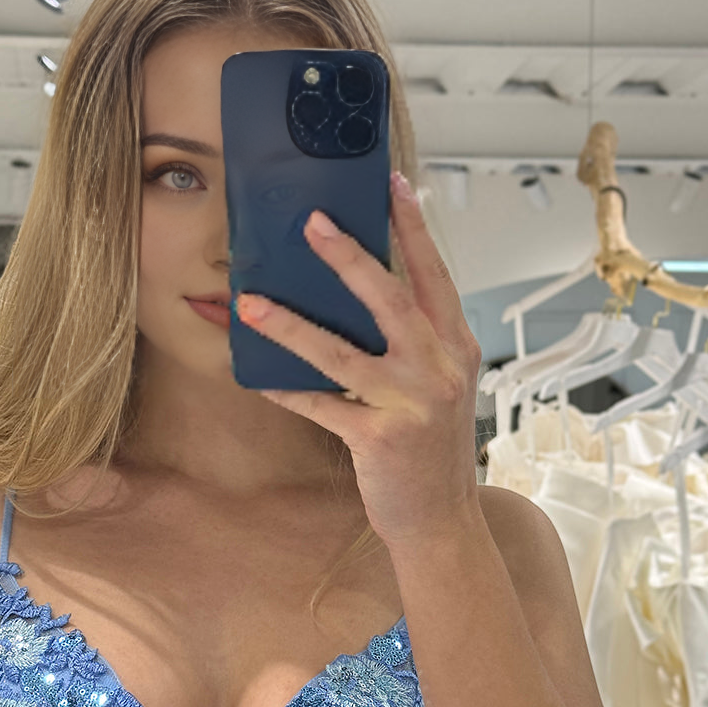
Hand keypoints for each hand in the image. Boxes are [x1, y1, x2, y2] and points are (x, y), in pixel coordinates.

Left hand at [235, 172, 482, 548]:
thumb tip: (360, 298)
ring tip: (251, 301)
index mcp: (456, 347)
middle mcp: (439, 369)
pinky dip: (287, 391)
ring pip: (341, 352)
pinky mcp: (378, 439)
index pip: (434, 274)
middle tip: (313, 222)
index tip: (393, 184)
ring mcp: (410, 404)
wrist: (442, 522)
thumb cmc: (433, 452)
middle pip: (391, 298)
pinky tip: (257, 378)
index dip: (413, 228)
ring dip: (291, 325)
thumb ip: (415, 344)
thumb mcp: (440, 388)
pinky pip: (321, 405)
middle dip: (349, 256)